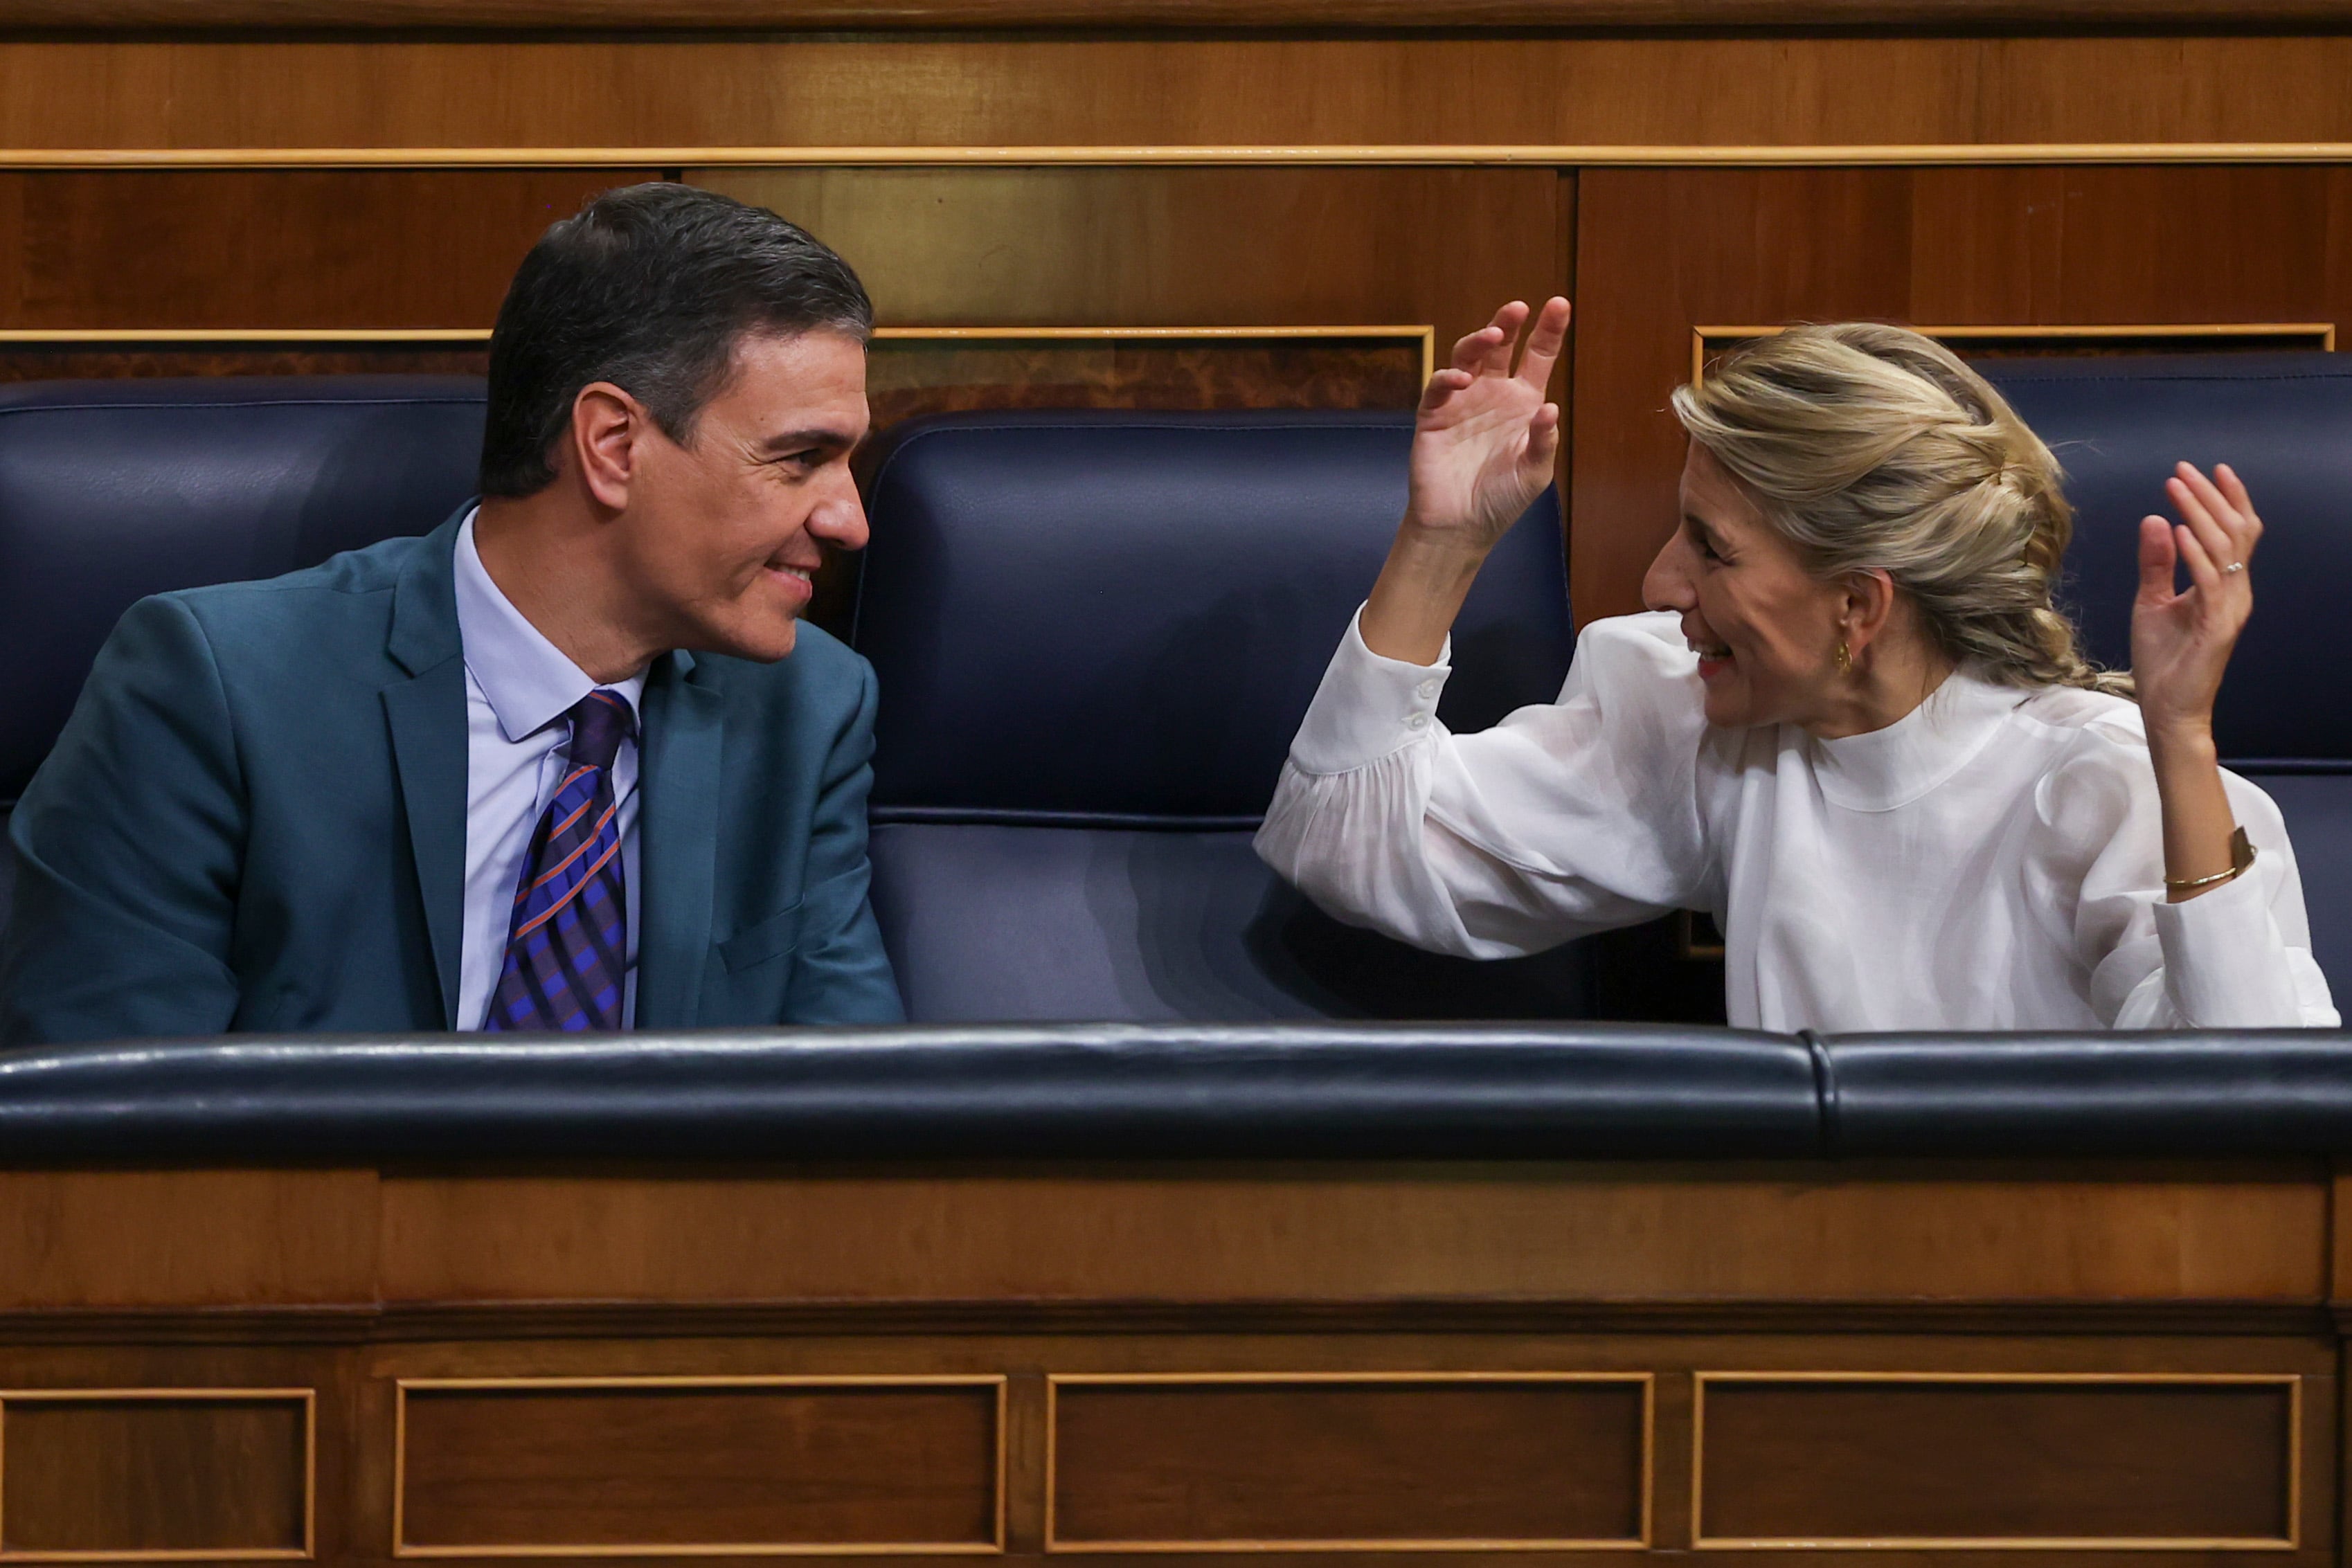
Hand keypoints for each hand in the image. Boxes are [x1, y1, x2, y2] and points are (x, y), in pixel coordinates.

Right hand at [1404, 298, 1568, 553]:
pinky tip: (1461, 380)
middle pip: (1500, 348)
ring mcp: (1462, 402)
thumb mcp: (1535, 472)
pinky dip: (1448, 378)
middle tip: (1518, 308)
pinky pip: (1438, 388)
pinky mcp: (1434, 415)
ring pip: (1467, 357)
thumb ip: (1544, 441)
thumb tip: (1549, 408)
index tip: (1559, 304)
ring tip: (1493, 336)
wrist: (1461, 526)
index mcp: (1523, 403)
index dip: (1548, 330)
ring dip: (1478, 341)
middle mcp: (1493, 394)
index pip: (1537, 357)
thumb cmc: (1501, 499)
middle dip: (1508, 324)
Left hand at [2131, 461, 2260, 744]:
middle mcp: (2235, 592)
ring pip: (2225, 549)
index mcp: (2224, 585)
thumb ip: (2157, 564)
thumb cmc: (2163, 658)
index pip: (2234, 533)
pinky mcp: (2218, 627)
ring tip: (2176, 489)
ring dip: (2199, 515)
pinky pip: (2210, 583)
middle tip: (2182, 471)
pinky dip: (2195, 555)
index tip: (2205, 470)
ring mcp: (2230, 609)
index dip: (2225, 499)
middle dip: (2209, 497)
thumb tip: (2157, 519)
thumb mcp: (2152, 602)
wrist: (2167, 707)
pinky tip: (2177, 532)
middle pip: (2233, 531)